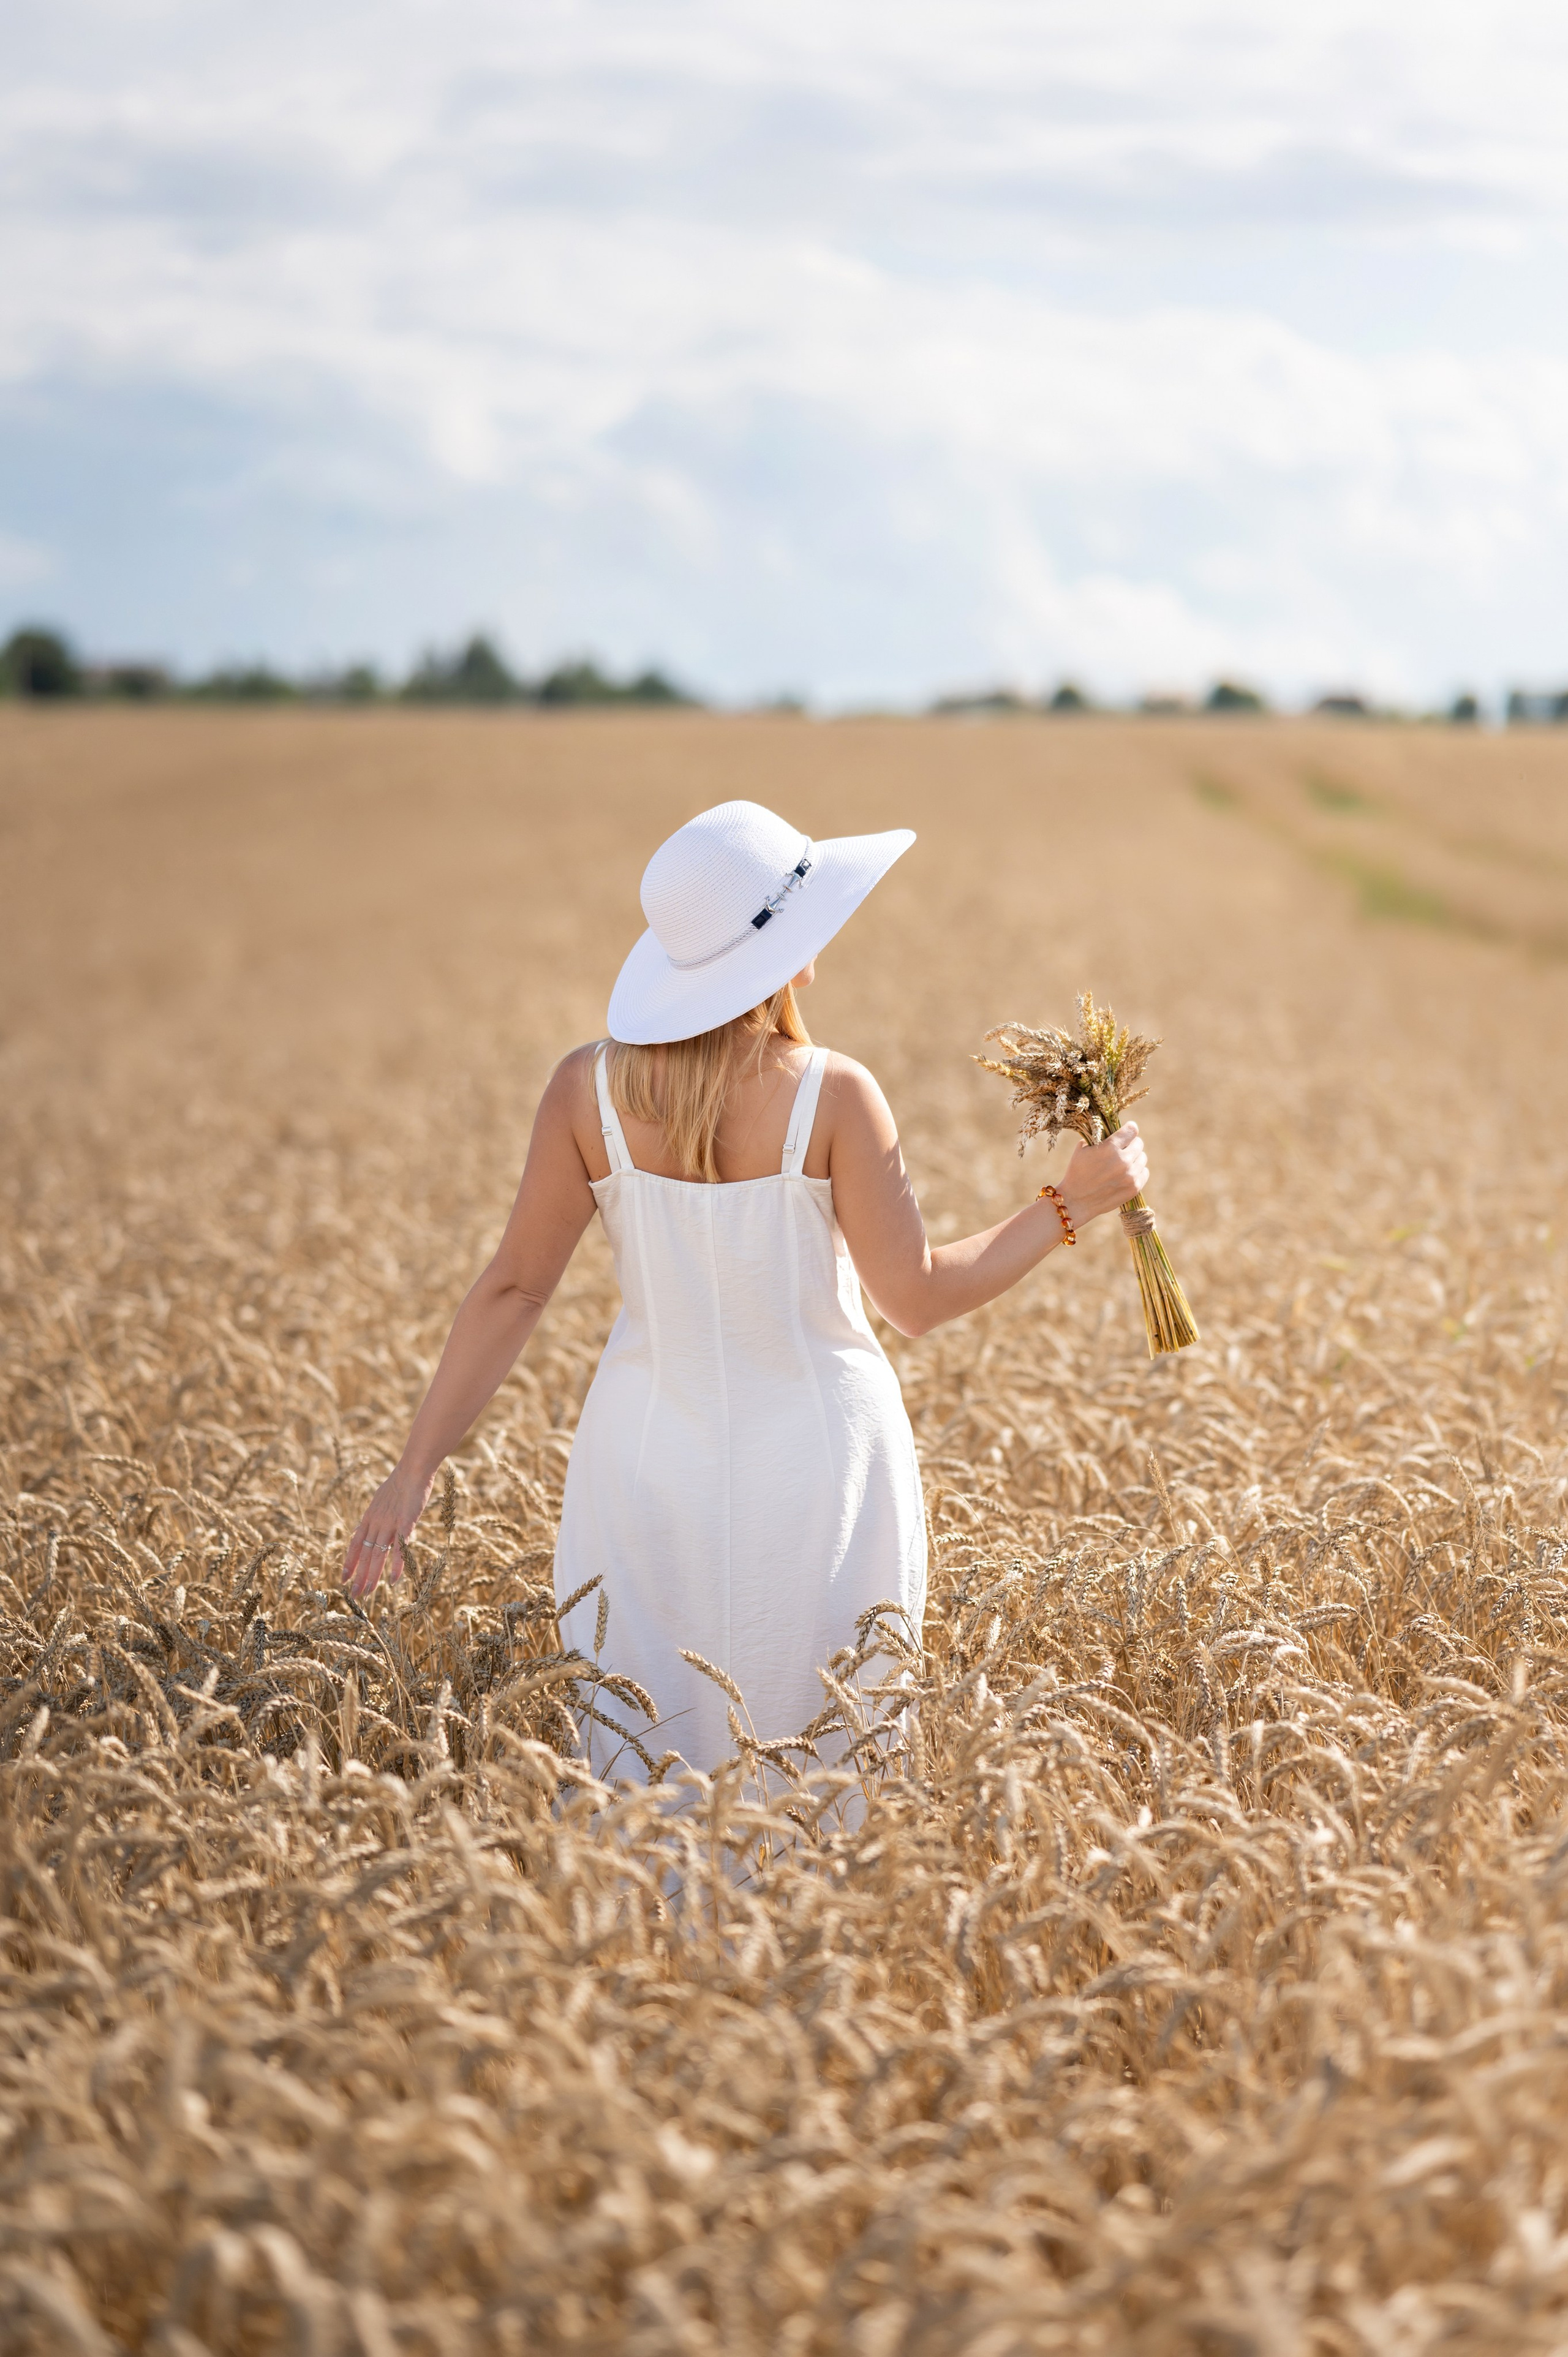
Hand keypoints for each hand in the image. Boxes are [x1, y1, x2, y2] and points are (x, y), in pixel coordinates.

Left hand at [342, 1464, 433, 1598]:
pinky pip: (399, 1549)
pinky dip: (396, 1566)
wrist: (413, 1469)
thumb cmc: (401, 1481)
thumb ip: (376, 1514)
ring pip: (378, 1555)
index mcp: (369, 1517)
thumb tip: (368, 1524)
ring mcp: (389, 1524)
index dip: (349, 1562)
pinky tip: (393, 1581)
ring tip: (367, 1592)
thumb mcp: (381, 1499)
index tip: (343, 1578)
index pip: (355, 1544)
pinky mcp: (405, 1524)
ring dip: (372, 1576)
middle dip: (359, 1576)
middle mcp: (376, 1523)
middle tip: (354, 1595)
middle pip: (365, 1554)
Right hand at [1060, 1122, 1148, 1230]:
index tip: (1127, 1131)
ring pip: (1142, 1158)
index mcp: (1110, 1147)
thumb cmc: (1077, 1171)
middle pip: (1139, 1143)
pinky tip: (1126, 1173)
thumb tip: (1112, 1129)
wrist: (1076, 1200)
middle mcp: (1123, 1160)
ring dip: (1134, 1158)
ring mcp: (1130, 1175)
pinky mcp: (1134, 1188)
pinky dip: (1137, 1171)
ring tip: (1122, 1163)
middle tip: (1122, 1149)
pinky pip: (1144, 1172)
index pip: (1132, 1130)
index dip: (1129, 1129)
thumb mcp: (1082, 1148)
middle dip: (1130, 1144)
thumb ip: (1099, 1136)